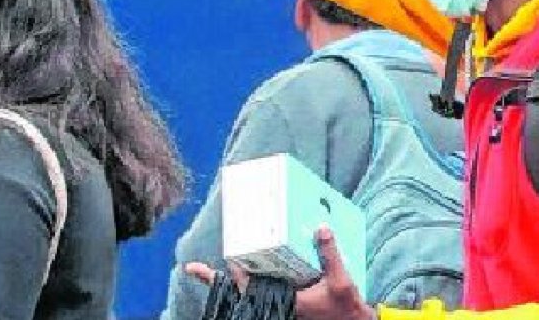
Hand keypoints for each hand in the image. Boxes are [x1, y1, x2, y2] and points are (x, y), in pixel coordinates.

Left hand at [185, 226, 374, 319]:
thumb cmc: (344, 308)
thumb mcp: (340, 281)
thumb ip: (329, 255)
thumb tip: (320, 228)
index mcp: (285, 299)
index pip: (248, 289)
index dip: (232, 275)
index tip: (216, 264)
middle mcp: (279, 301)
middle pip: (242, 290)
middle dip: (218, 280)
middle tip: (194, 268)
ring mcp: (284, 300)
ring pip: (254, 288)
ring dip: (238, 276)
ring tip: (221, 259)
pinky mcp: (291, 298)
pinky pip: (270, 285)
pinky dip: (260, 274)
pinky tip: (260, 261)